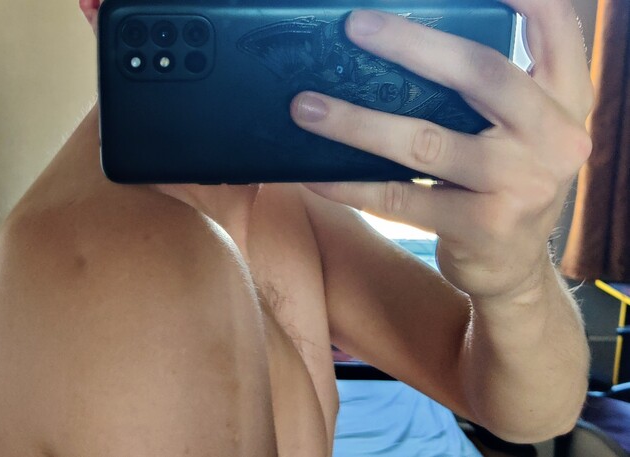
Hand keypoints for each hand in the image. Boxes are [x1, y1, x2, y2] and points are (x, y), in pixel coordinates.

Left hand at [291, 0, 592, 300]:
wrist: (515, 267)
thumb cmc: (506, 184)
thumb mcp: (520, 131)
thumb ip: (491, 91)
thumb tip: (406, 43)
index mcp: (565, 100)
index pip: (555, 29)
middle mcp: (554, 138)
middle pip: (482, 74)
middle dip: (412, 45)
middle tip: (354, 26)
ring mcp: (521, 186)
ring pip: (426, 143)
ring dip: (357, 122)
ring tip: (306, 107)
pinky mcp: (481, 228)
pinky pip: (400, 199)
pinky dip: (352, 184)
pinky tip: (314, 174)